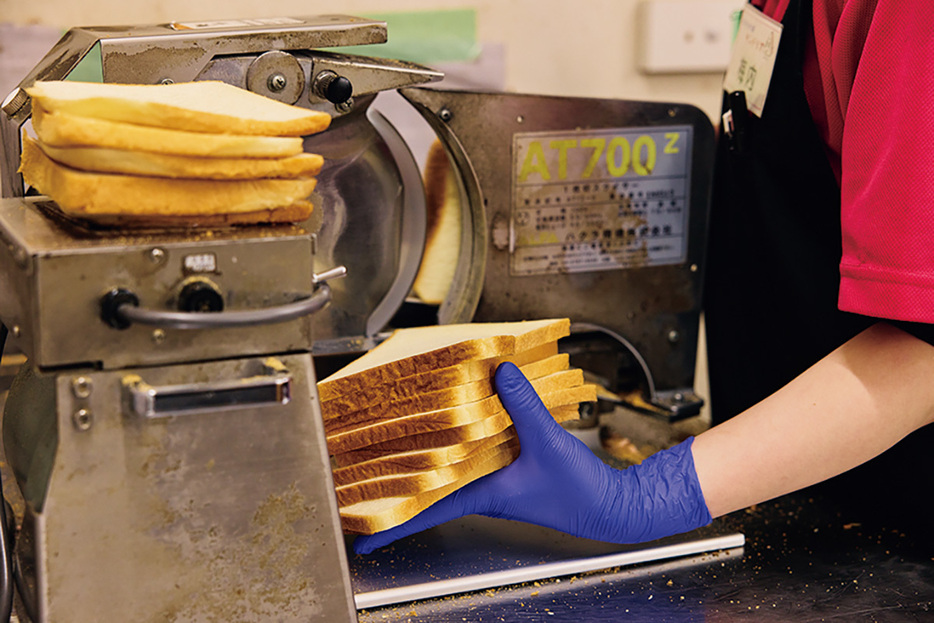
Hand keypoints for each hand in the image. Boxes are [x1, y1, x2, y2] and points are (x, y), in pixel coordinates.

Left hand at [353, 362, 710, 553]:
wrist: (606, 505)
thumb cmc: (577, 490)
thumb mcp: (547, 444)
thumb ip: (523, 406)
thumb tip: (500, 371)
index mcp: (481, 494)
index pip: (426, 509)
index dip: (391, 520)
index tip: (359, 533)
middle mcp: (480, 490)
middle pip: (428, 486)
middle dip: (398, 483)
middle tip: (363, 478)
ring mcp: (492, 481)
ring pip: (449, 469)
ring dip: (426, 460)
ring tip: (395, 446)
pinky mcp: (507, 470)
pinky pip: (472, 455)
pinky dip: (461, 440)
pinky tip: (458, 421)